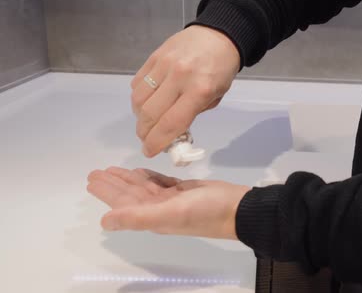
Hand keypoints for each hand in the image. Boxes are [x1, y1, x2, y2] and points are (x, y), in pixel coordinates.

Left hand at [87, 167, 249, 238]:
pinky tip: (142, 172)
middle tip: (96, 172)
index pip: (124, 202)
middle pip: (131, 194)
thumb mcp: (170, 214)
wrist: (239, 209)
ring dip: (129, 179)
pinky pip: (161, 183)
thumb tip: (105, 221)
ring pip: (145, 188)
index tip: (92, 180)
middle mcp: (160, 209)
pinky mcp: (186, 190)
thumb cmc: (205, 211)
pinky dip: (150, 177)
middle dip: (114, 183)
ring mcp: (173, 200)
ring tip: (114, 169)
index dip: (108, 192)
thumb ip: (137, 216)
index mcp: (153, 216)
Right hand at [131, 25, 240, 156]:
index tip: (150, 151)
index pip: (171, 123)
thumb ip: (193, 113)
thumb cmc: (221, 69)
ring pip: (139, 99)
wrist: (218, 35)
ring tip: (146, 121)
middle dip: (144, 133)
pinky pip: (138, 82)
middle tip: (146, 139)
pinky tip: (147, 101)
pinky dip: (139, 97)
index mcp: (200, 90)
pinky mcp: (154, 56)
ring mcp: (164, 65)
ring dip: (139, 116)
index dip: (157, 142)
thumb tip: (171, 131)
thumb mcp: (216, 96)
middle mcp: (179, 77)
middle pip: (150, 114)